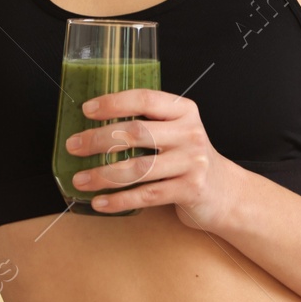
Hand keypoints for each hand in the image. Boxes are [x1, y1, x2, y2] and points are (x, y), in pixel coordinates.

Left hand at [66, 88, 242, 229]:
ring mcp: (192, 162)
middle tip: (74, 146)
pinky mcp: (190, 190)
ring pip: (138, 168)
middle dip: (98, 140)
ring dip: (102, 175)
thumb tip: (95, 125)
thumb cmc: (190, 159)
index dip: (113, 102)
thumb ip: (149, 124)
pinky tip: (100, 203)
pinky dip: (119, 201)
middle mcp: (190, 133)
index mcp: (184, 111)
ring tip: (80, 180)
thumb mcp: (178, 132)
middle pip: (136, 133)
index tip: (87, 110)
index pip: (145, 99)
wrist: (227, 192)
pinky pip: (146, 195)